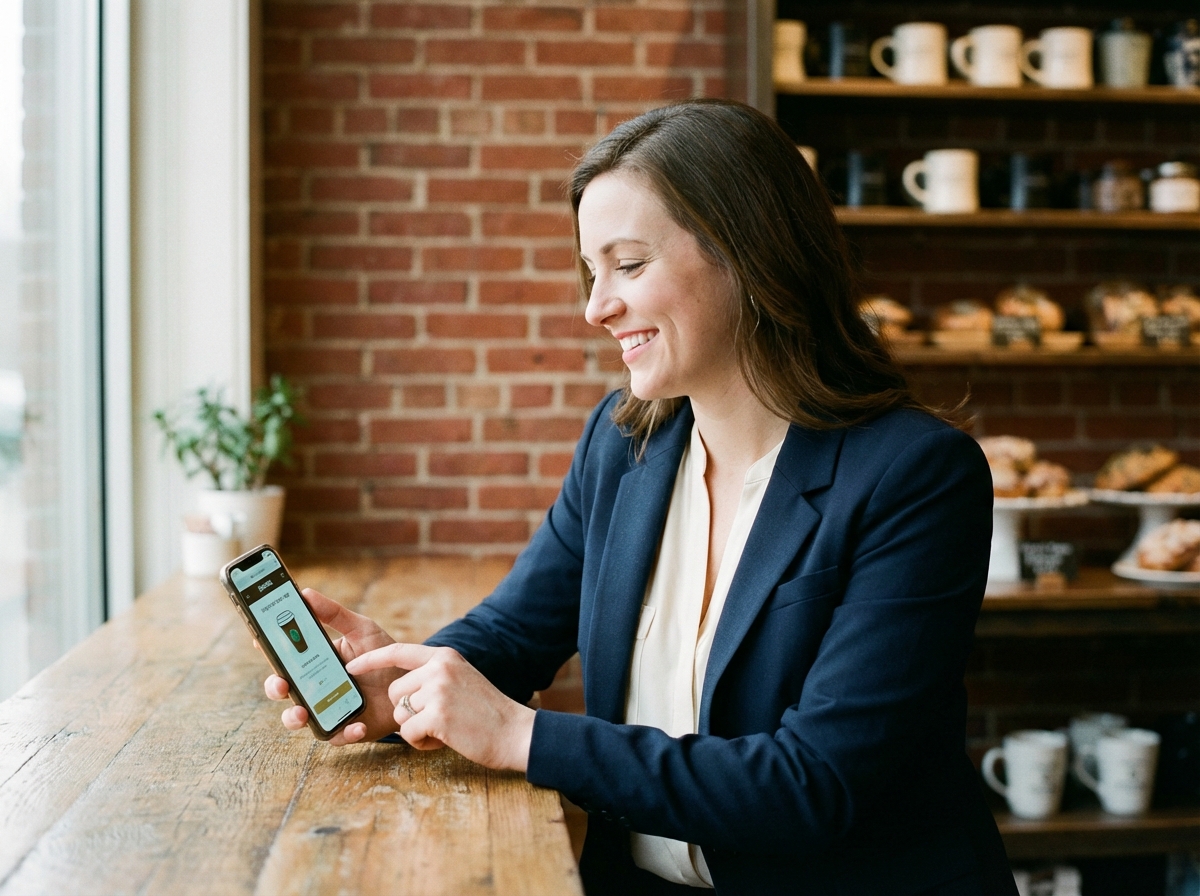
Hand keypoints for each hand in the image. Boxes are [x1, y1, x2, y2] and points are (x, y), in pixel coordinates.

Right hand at [261, 589, 402, 745]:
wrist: (412, 681)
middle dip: (275, 687)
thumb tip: (306, 593)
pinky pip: (335, 735)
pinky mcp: (345, 728)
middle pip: (283, 689)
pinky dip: (343, 732)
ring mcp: (327, 708)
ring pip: (298, 718)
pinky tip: (357, 725)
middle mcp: (315, 686)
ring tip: (303, 713)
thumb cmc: (382, 654)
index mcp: (314, 660)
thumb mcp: (361, 630)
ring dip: (294, 717)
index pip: (284, 656)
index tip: (260, 641)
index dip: (268, 650)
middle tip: (281, 683)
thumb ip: (335, 614)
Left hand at [346, 644, 535, 771]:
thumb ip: (434, 676)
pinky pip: (409, 733)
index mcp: (444, 656)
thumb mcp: (462, 679)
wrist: (515, 732)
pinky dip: (422, 743)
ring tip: (444, 730)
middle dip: (407, 712)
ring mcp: (438, 690)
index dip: (371, 659)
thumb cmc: (487, 713)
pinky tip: (445, 740)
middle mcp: (439, 668)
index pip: (397, 651)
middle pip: (395, 692)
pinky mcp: (438, 715)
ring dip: (416, 729)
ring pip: (400, 714)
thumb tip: (400, 689)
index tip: (352, 666)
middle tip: (436, 721)